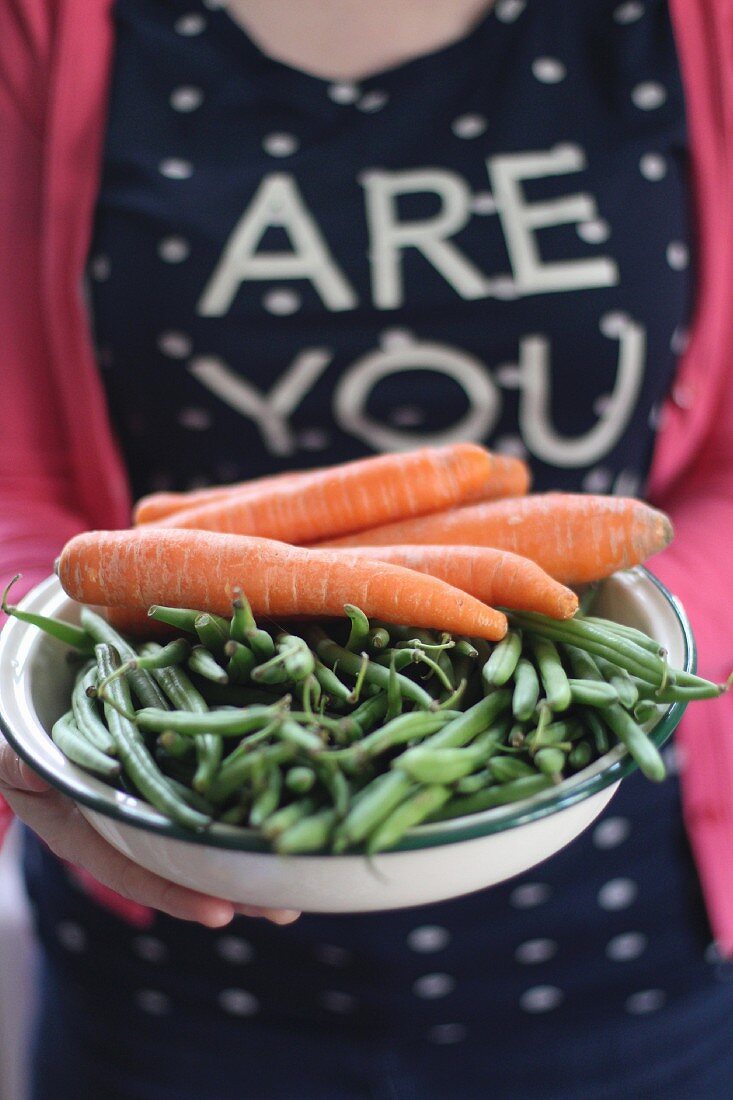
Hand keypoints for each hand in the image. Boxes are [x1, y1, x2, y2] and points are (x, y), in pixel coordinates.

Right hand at [0, 738, 299, 926]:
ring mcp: (158, 776)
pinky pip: (219, 760)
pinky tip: (295, 788)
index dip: (174, 890)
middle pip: (186, 852)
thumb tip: (26, 769)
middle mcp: (130, 807)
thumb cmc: (20, 730)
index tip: (220, 914)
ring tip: (306, 868)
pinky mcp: (182, 738)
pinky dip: (254, 777)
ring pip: (211, 816)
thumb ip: (23, 764)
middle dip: (235, 881)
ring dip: (255, 838)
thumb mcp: (15, 750)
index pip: (133, 865)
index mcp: (89, 822)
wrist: (36, 686)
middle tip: (285, 909)